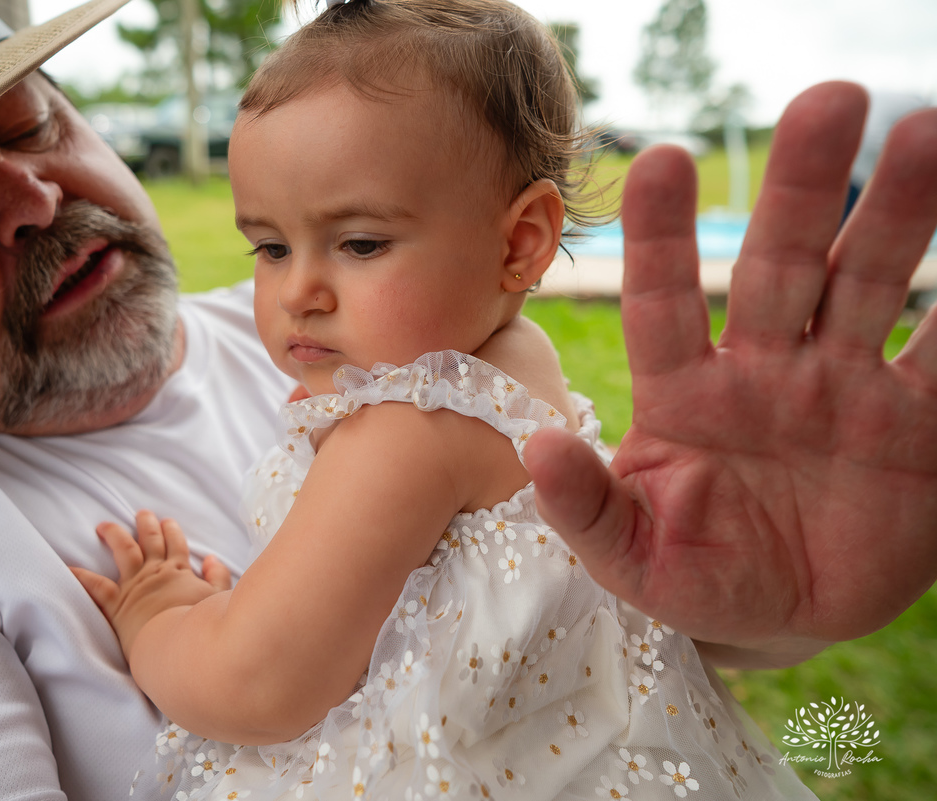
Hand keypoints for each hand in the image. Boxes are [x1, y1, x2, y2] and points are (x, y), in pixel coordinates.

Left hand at [71, 510, 231, 660]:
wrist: (181, 645)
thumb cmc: (202, 625)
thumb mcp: (219, 598)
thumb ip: (217, 577)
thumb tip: (212, 559)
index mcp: (179, 571)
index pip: (175, 544)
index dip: (171, 531)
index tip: (167, 521)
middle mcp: (155, 572)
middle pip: (150, 540)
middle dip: (146, 524)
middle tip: (141, 514)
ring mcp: (134, 585)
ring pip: (124, 550)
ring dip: (115, 534)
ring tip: (105, 525)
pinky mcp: (117, 603)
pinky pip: (95, 586)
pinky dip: (80, 577)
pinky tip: (67, 567)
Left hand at [525, 82, 936, 665]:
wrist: (785, 616)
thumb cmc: (694, 572)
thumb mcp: (631, 557)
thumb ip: (586, 509)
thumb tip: (536, 450)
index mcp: (682, 394)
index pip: (663, 302)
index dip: (661, 236)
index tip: (662, 158)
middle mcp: (762, 369)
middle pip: (778, 266)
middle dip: (800, 189)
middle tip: (826, 99)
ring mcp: (841, 387)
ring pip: (866, 283)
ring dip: (896, 215)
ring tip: (926, 134)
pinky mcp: (916, 424)